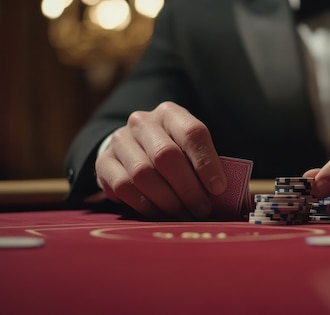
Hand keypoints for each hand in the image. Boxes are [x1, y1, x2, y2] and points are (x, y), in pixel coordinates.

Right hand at [94, 102, 226, 218]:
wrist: (132, 150)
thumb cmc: (173, 154)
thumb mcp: (190, 151)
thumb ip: (206, 167)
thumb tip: (226, 197)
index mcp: (170, 114)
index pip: (192, 132)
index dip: (207, 162)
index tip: (218, 189)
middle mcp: (142, 122)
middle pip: (166, 155)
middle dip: (188, 188)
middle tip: (202, 210)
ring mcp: (120, 140)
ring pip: (144, 174)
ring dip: (168, 201)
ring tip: (184, 216)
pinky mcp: (103, 162)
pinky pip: (124, 187)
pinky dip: (146, 206)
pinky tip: (161, 215)